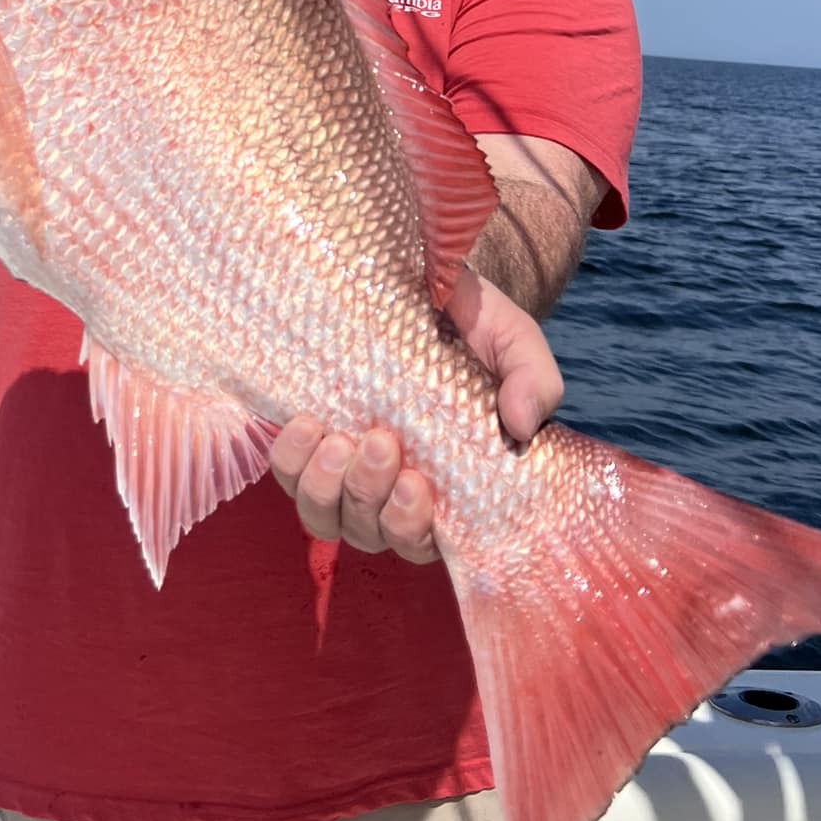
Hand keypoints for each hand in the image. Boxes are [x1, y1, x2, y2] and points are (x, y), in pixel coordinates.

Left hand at [269, 268, 563, 563]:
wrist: (422, 280)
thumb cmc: (473, 325)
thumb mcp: (513, 340)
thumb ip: (532, 379)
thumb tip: (522, 426)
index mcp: (448, 485)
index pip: (427, 540)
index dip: (412, 528)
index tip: (414, 484)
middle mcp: (391, 491)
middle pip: (369, 532)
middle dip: (369, 496)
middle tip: (381, 441)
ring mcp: (345, 472)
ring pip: (324, 516)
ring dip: (325, 487)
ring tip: (335, 439)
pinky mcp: (308, 444)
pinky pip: (287, 475)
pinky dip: (290, 461)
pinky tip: (305, 426)